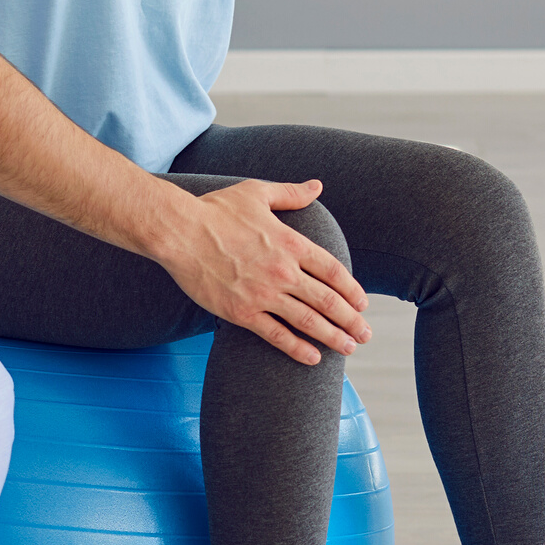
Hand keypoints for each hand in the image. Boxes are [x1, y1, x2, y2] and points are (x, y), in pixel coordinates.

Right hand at [152, 181, 370, 364]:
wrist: (179, 232)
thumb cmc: (215, 210)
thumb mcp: (257, 193)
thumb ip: (291, 193)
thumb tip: (316, 186)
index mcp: (291, 243)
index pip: (333, 271)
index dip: (352, 290)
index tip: (362, 303)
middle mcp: (283, 271)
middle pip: (328, 300)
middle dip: (351, 320)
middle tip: (365, 334)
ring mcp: (264, 294)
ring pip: (309, 321)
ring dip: (334, 337)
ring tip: (349, 348)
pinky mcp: (242, 313)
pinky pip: (277, 335)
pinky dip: (298, 349)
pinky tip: (313, 359)